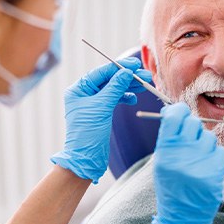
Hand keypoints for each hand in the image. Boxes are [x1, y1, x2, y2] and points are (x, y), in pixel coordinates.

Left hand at [51, 57, 151, 182]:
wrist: (86, 159)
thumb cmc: (87, 133)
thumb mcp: (102, 107)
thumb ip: (115, 87)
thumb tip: (126, 72)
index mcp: (78, 89)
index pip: (101, 72)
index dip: (119, 67)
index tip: (135, 64)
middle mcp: (84, 94)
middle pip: (109, 79)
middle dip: (127, 77)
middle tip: (145, 75)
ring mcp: (92, 103)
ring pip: (114, 89)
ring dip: (129, 86)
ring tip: (144, 85)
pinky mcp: (100, 112)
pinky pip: (114, 99)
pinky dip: (125, 97)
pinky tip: (133, 98)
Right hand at [151, 103, 223, 223]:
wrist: (182, 216)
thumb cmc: (170, 185)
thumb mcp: (161, 162)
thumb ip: (168, 137)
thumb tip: (174, 111)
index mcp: (165, 150)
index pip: (175, 116)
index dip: (179, 111)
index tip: (180, 113)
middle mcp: (182, 154)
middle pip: (193, 122)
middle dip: (192, 128)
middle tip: (190, 139)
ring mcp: (200, 163)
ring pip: (208, 136)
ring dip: (204, 143)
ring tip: (197, 158)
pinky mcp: (215, 172)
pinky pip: (219, 150)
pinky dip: (214, 156)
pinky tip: (206, 167)